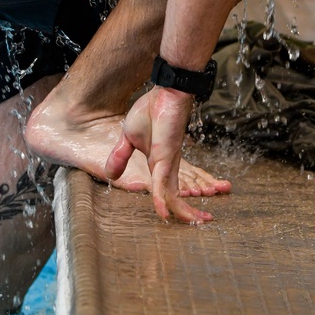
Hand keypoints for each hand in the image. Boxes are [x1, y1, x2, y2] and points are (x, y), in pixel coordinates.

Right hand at [105, 86, 212, 223]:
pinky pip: (161, 183)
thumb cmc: (151, 112)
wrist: (164, 92)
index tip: (184, 217)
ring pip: (174, 195)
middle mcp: (166, 168)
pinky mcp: (165, 157)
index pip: (167, 191)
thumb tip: (110, 175)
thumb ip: (120, 157)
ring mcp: (167, 163)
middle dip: (191, 212)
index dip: (174, 205)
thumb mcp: (128, 138)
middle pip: (177, 196)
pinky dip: (161, 199)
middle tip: (205, 221)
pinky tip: (163, 213)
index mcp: (159, 165)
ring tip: (198, 222)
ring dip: (184, 211)